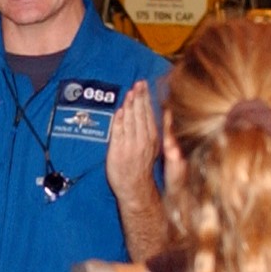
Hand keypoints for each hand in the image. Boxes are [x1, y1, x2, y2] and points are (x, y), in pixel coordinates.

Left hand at [105, 80, 159, 195]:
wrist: (134, 189)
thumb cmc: (141, 169)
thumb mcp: (152, 150)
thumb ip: (149, 132)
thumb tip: (150, 115)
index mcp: (152, 139)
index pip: (149, 114)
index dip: (146, 99)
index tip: (144, 86)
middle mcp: (142, 140)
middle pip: (140, 114)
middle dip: (139, 97)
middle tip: (138, 83)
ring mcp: (130, 145)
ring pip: (130, 120)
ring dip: (130, 105)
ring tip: (129, 92)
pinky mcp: (118, 150)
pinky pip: (119, 132)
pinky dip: (119, 120)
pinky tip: (120, 110)